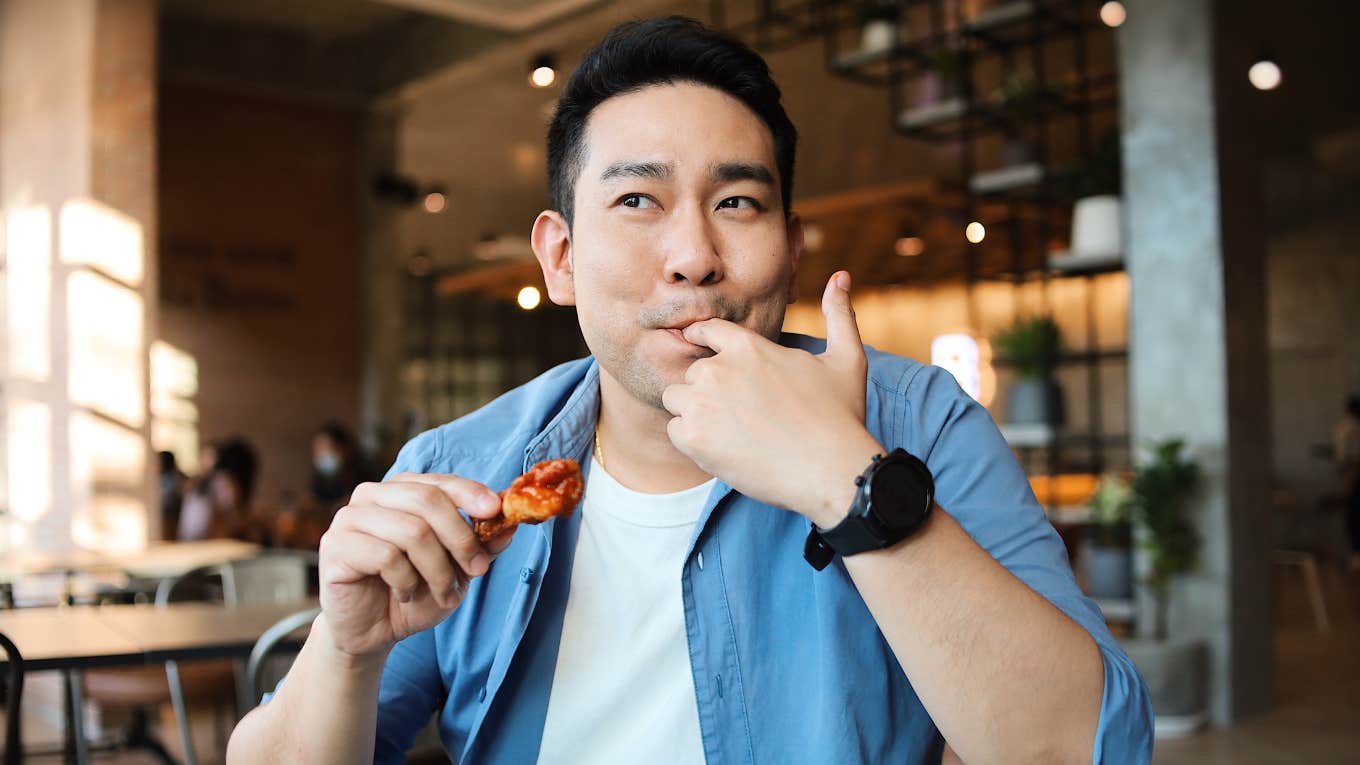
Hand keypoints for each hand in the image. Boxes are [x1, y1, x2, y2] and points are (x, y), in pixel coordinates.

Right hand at [317, 473, 512, 657]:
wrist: (373, 632)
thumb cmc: (414, 593)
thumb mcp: (457, 570)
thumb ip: (481, 545)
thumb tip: (509, 524)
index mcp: (401, 491)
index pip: (439, 481)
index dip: (469, 493)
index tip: (496, 510)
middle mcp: (372, 496)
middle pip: (427, 500)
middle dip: (460, 538)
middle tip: (478, 570)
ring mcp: (349, 518)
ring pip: (411, 531)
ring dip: (437, 569)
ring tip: (442, 592)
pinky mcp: (335, 546)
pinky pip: (386, 556)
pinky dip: (407, 581)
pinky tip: (405, 594)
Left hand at [661, 271, 883, 526]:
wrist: (830, 470)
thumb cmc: (841, 416)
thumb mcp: (847, 358)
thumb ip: (838, 314)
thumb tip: (841, 275)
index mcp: (748, 346)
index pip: (707, 331)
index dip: (704, 341)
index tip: (707, 355)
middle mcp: (718, 369)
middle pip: (693, 372)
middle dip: (708, 390)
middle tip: (738, 414)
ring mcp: (702, 403)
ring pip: (677, 400)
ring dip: (695, 413)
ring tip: (728, 431)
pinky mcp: (694, 438)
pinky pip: (675, 432)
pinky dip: (693, 442)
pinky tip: (723, 449)